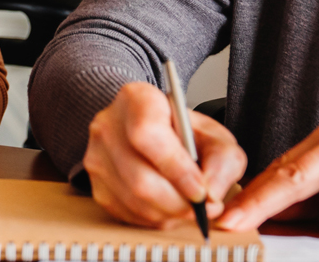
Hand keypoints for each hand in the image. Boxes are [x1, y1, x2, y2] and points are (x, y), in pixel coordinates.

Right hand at [82, 82, 246, 229]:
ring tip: (189, 207)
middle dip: (178, 202)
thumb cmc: (183, 132)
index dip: (177, 169)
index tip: (201, 191)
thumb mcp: (214, 135)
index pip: (147, 135)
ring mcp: (96, 157)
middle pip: (139, 178)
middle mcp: (108, 126)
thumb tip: (212, 196)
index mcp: (136, 99)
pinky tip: (169, 207)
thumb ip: (223, 161)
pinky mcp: (96, 185)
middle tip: (204, 208)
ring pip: (134, 201)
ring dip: (169, 214)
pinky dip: (154, 218)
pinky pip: (126, 214)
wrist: (153, 130)